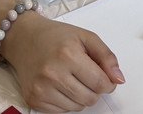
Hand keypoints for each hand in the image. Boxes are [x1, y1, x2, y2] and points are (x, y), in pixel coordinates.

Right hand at [2, 13, 123, 111]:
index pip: (100, 83)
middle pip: (90, 98)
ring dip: (81, 97)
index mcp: (68, 54)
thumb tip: (119, 79)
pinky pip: (61, 112)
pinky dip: (66, 102)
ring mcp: (41, 88)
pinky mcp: (33, 99)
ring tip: (72, 79)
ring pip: (77, 108)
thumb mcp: (85, 37)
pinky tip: (60, 86)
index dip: (108, 83)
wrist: (24, 38)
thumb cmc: (55, 36)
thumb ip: (106, 57)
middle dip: (94, 90)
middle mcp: (53, 73)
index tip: (105, 78)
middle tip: (87, 76)